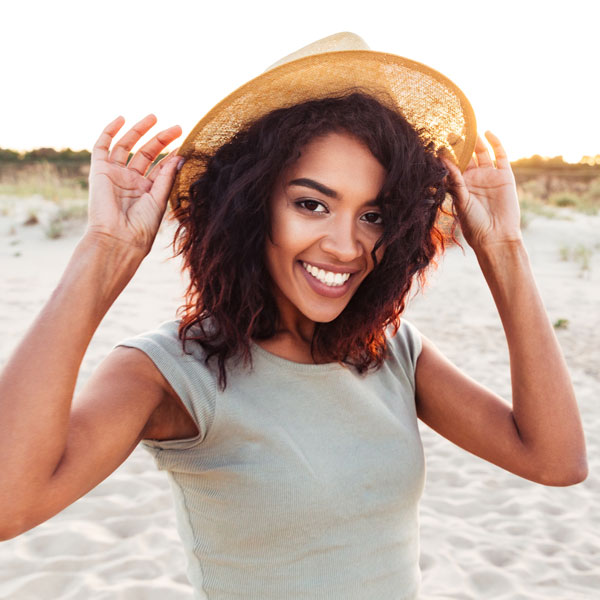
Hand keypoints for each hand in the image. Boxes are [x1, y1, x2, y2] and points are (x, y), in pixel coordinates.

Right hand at [86, 114, 182, 253]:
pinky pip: (102, 146)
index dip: (172, 155)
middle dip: (161, 139)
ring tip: (154, 117)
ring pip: (127, 146)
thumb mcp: (159, 198)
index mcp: (147, 191)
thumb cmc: (142, 225)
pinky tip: (122, 119)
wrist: (118, 237)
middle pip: (146, 154)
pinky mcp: (99, 171)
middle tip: (178, 128)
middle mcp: (131, 182)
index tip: (185, 143)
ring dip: (139, 131)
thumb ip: (167, 176)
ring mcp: (115, 175)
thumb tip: (180, 156)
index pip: (160, 167)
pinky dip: (109, 131)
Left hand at [443, 132, 521, 249]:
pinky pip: (501, 156)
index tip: (436, 141)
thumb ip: (454, 179)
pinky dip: (496, 143)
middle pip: (466, 156)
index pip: (452, 165)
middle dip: (459, 144)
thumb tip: (442, 159)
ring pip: (482, 153)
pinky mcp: (505, 176)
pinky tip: (488, 132)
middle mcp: (474, 179)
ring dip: (475, 141)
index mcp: (460, 186)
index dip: (446, 154)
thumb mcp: (461, 200)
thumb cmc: (474, 223)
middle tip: (449, 130)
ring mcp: (489, 176)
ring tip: (467, 127)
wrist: (496, 236)